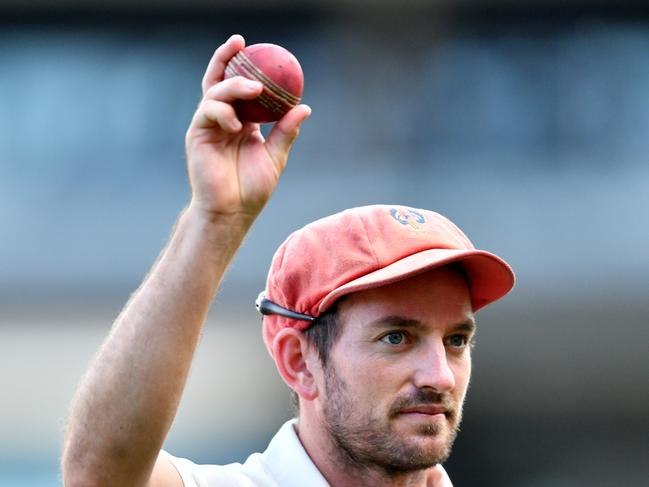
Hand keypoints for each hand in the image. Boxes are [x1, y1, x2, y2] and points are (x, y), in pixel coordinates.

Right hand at [185, 34, 310, 220]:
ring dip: (234, 86)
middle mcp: (223, 119)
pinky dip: (223, 112)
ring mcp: (208, 126)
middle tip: (240, 42)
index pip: (241, 88)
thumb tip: (304, 107)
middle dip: (226, 57)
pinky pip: (207, 112)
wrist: (232, 212)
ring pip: (215, 92)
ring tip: (254, 89)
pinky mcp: (197, 134)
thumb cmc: (252, 189)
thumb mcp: (275, 156)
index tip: (259, 49)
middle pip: (220, 80)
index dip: (246, 67)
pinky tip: (237, 124)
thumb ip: (286, 131)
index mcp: (242, 121)